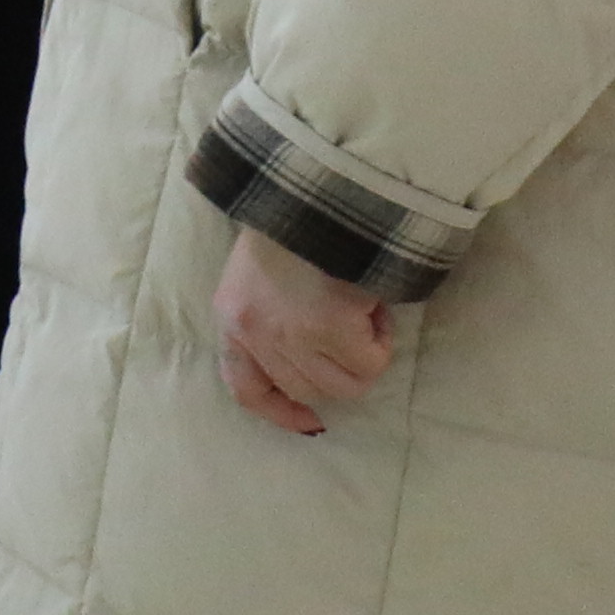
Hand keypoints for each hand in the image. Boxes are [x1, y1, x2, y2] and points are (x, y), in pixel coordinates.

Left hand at [213, 227, 400, 437]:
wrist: (313, 192)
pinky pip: (371, 362)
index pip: (244, 388)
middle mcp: (254, 332)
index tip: (310, 421)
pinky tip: (374, 306)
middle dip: (338, 373)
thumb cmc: (290, 230)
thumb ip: (272, 323)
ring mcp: (291, 333)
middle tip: (353, 335)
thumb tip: (312, 375)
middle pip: (306, 390)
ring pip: (345, 385)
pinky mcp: (330, 327)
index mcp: (231, 318)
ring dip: (365, 358)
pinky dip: (382, 340)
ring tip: (363, 315)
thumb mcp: (259, 279)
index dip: (278, 411)